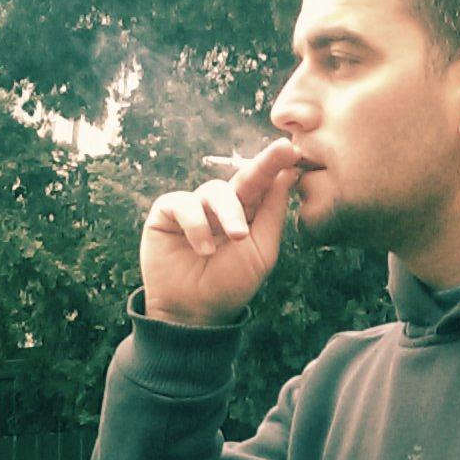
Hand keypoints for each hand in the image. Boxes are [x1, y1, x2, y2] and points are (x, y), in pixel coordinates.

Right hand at [140, 139, 306, 325]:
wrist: (195, 311)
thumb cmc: (231, 283)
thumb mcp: (262, 250)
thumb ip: (272, 211)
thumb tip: (289, 173)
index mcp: (246, 211)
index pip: (264, 183)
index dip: (276, 163)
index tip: (292, 148)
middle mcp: (220, 205)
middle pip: (243, 177)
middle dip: (262, 166)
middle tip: (284, 154)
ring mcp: (193, 206)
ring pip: (214, 190)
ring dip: (228, 213)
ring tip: (235, 238)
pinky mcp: (166, 213)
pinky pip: (183, 203)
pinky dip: (196, 224)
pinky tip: (203, 248)